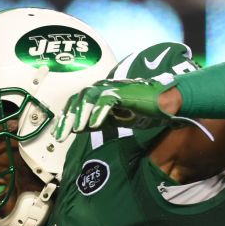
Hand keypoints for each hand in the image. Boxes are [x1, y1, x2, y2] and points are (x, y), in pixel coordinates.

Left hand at [56, 79, 171, 136]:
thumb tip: (75, 128)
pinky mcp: (125, 92)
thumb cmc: (141, 110)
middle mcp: (103, 88)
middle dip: (67, 119)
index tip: (58, 136)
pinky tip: (95, 125)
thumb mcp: (112, 119)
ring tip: (75, 130)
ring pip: (89, 96)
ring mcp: (114, 88)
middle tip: (60, 137)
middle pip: (77, 100)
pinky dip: (100, 111)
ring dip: (80, 114)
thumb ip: (94, 121)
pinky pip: (108, 99)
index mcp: (98, 95)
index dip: (65, 119)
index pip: (74, 104)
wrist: (166, 104)